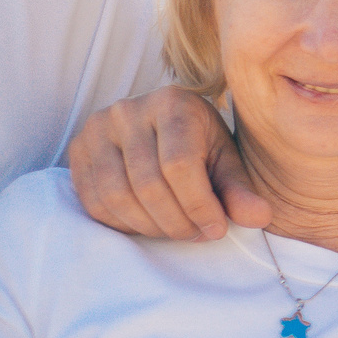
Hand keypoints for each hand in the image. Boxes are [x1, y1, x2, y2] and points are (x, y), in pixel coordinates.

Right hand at [68, 88, 269, 241]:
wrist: (166, 130)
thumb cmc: (202, 147)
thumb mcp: (227, 163)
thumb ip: (240, 190)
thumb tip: (260, 217)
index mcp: (173, 103)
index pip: (179, 165)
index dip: (199, 206)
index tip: (216, 229)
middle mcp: (128, 109)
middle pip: (147, 185)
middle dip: (176, 222)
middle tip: (196, 234)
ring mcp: (97, 128)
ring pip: (116, 196)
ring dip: (149, 226)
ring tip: (176, 230)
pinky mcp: (77, 150)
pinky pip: (93, 201)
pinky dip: (123, 223)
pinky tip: (148, 223)